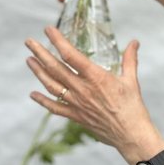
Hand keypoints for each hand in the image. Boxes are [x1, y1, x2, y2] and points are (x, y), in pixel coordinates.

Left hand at [26, 28, 163, 161]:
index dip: (58, 41)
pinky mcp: (76, 116)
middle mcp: (82, 89)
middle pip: (55, 68)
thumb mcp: (131, 80)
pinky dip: (42, 101)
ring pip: (52, 85)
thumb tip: (134, 42)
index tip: (48, 29)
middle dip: (40, 53)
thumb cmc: (133, 107)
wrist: (130, 135)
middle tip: (29, 42)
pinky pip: (55, 108)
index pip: (71, 55)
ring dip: (38, 72)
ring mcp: (77, 104)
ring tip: (29, 60)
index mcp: (96, 77)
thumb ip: (129, 59)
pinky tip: (33, 94)